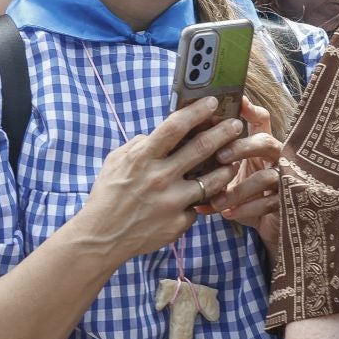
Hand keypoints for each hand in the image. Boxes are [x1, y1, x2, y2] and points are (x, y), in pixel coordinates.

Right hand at [72, 98, 245, 263]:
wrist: (101, 237)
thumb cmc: (107, 196)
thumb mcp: (115, 162)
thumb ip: (138, 145)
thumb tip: (157, 134)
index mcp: (142, 158)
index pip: (175, 127)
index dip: (196, 111)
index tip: (212, 101)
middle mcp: (159, 178)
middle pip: (201, 148)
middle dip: (223, 132)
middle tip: (236, 124)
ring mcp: (172, 202)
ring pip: (212, 180)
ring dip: (227, 167)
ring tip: (234, 160)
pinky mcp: (178, 223)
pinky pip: (197, 206)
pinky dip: (200, 199)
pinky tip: (206, 195)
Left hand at [207, 99, 283, 237]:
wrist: (264, 223)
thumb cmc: (242, 192)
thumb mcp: (227, 174)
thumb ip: (211, 161)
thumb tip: (178, 151)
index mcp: (261, 144)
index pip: (261, 119)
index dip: (251, 109)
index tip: (238, 101)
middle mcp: (275, 158)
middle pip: (265, 142)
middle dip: (243, 147)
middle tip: (220, 156)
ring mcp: (283, 178)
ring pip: (266, 176)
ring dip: (239, 188)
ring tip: (217, 200)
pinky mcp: (285, 201)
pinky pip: (268, 203)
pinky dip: (246, 209)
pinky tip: (228, 214)